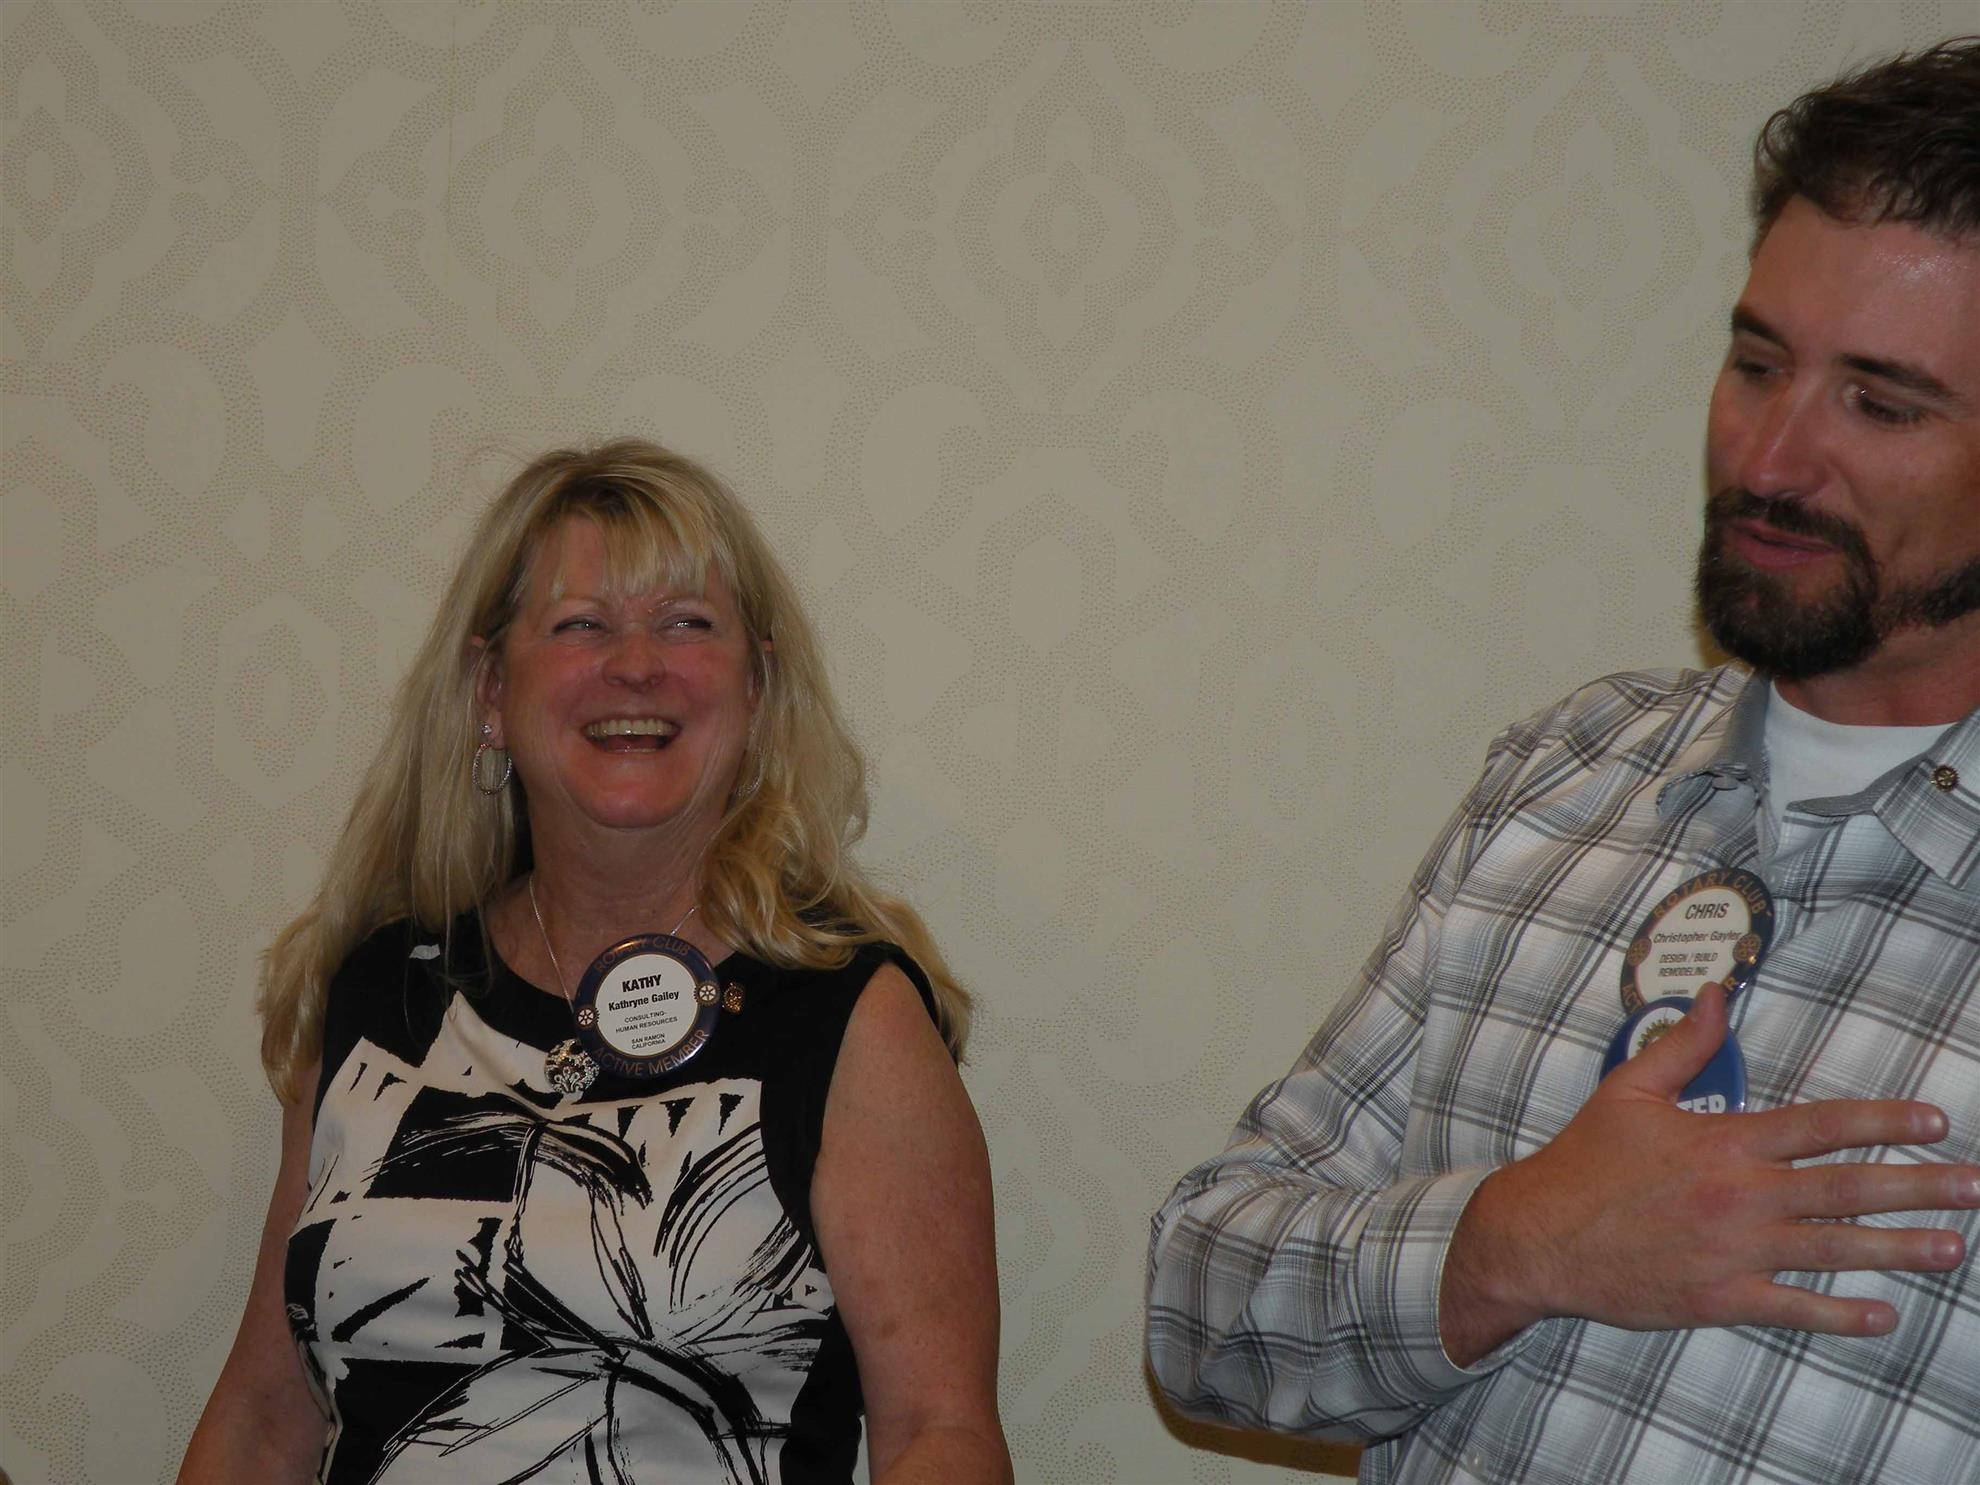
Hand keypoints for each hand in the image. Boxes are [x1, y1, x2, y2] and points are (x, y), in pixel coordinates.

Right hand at [1440, 983, 1979, 1364]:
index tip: (1935, 1120)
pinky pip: (1794, 1307)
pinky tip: (1881, 1313)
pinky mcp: (1719, 1297)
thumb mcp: (1628, 1091)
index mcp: (1723, 1141)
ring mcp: (1733, 1250)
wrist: (1538, 1236)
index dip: (1883, 1120)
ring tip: (1951, 1247)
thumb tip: (1717, 994)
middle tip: (1974, 1186)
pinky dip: (1841, 1313)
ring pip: (1835, 1248)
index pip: (1821, 1125)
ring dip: (1899, 1248)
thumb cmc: (1583, 1163)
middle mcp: (1739, 1194)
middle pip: (1846, 1187)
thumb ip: (1682, 1045)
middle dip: (1919, 1186)